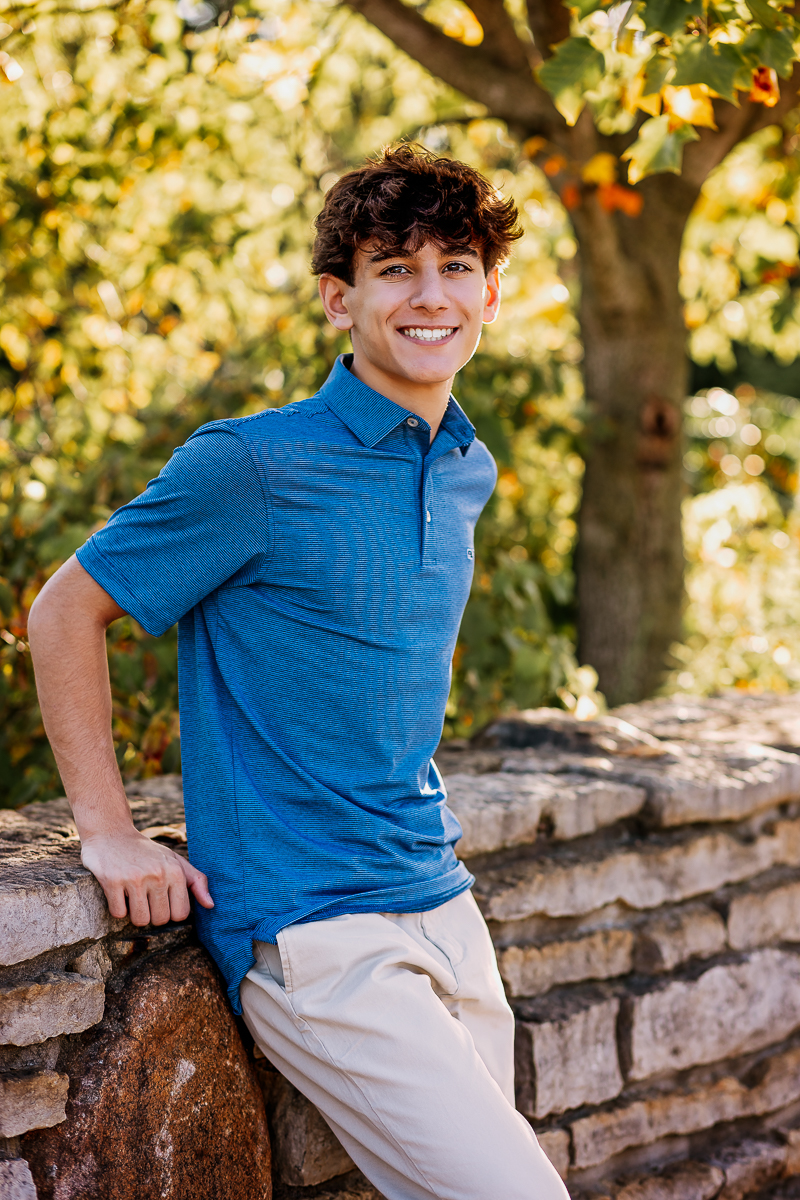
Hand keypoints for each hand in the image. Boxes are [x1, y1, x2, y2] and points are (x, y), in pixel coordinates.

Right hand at [80, 828, 213, 925]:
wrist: (112, 834)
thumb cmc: (147, 853)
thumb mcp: (175, 861)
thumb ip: (196, 881)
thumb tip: (211, 905)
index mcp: (175, 871)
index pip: (181, 914)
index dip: (170, 912)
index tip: (162, 900)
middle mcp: (157, 874)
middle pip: (161, 920)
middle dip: (152, 914)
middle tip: (145, 897)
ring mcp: (134, 878)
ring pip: (140, 920)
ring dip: (135, 914)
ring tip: (133, 897)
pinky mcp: (112, 881)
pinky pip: (119, 913)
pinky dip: (117, 908)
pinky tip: (118, 892)